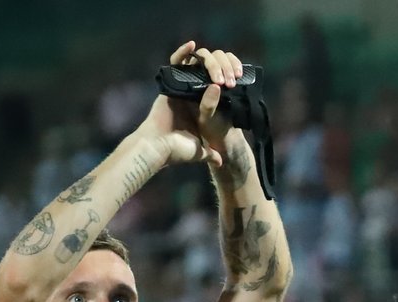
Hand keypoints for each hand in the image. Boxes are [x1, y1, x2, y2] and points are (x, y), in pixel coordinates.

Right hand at [139, 42, 235, 168]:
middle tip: (230, 79)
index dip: (227, 77)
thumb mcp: (200, 151)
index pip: (216, 86)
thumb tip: (220, 160)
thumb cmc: (177, 151)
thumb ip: (210, 153)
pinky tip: (192, 45)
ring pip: (195, 64)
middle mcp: (192, 95)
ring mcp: (181, 88)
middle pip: (208, 71)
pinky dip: (183, 52)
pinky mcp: (169, 84)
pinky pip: (176, 62)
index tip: (238, 78)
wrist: (159, 149)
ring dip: (208, 61)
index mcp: (201, 107)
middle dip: (222, 69)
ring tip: (217, 67)